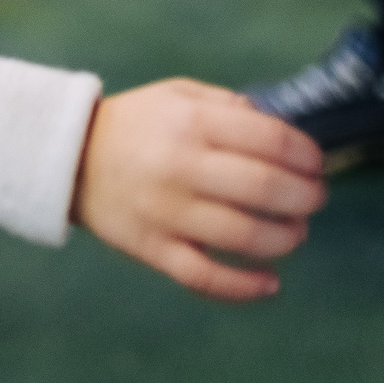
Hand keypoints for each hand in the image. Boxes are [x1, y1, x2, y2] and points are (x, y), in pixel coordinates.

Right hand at [71, 80, 326, 300]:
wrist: (67, 157)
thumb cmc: (135, 124)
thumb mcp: (177, 95)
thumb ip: (230, 106)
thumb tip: (284, 136)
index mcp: (190, 122)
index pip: (271, 139)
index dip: (307, 154)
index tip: (316, 164)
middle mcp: (180, 166)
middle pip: (265, 189)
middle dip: (306, 197)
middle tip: (315, 199)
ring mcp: (166, 212)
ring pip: (245, 237)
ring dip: (286, 238)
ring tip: (296, 232)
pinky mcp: (152, 249)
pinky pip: (206, 278)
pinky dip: (245, 287)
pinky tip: (271, 283)